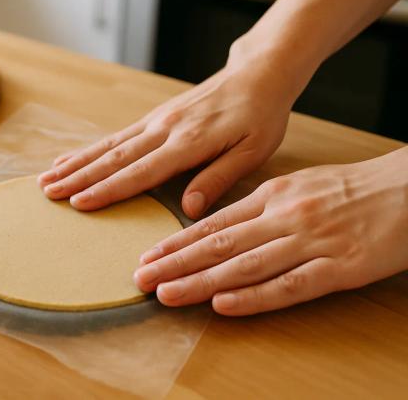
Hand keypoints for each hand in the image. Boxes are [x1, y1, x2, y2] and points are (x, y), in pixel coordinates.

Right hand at [38, 45, 306, 217]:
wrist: (256, 74)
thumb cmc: (260, 116)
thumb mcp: (252, 151)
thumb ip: (218, 178)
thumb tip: (188, 208)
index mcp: (189, 142)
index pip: (142, 171)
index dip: (109, 189)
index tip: (79, 202)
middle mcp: (165, 129)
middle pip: (114, 157)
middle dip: (78, 176)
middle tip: (48, 192)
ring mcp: (156, 121)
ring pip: (109, 145)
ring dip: (76, 163)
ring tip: (47, 178)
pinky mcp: (154, 118)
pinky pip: (116, 136)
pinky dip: (90, 149)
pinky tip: (70, 158)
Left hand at [134, 147, 407, 315]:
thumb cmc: (351, 188)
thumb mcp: (298, 185)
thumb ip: (258, 205)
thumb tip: (217, 222)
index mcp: (272, 195)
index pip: (213, 223)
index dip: (176, 242)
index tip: (146, 255)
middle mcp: (284, 217)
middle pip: (219, 244)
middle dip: (174, 263)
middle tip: (140, 278)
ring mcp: (311, 242)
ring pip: (244, 265)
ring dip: (200, 281)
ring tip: (166, 293)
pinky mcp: (341, 267)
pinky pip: (291, 285)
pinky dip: (255, 297)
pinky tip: (224, 305)